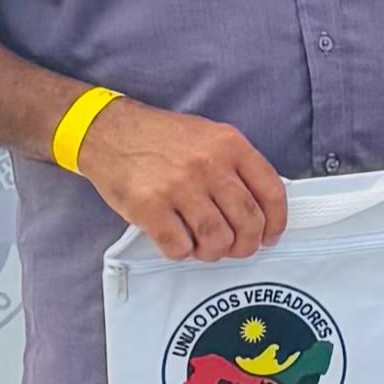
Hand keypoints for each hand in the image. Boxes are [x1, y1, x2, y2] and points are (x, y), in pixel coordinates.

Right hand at [73, 98, 286, 262]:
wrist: (107, 131)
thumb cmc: (161, 138)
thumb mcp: (210, 136)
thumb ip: (237, 166)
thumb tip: (262, 207)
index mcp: (230, 145)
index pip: (271, 191)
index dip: (277, 222)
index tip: (271, 235)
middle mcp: (209, 165)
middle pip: (248, 221)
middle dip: (247, 244)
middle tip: (238, 249)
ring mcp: (178, 186)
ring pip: (217, 238)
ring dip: (215, 252)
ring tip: (207, 248)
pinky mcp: (148, 206)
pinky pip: (179, 246)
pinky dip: (184, 253)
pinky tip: (180, 243)